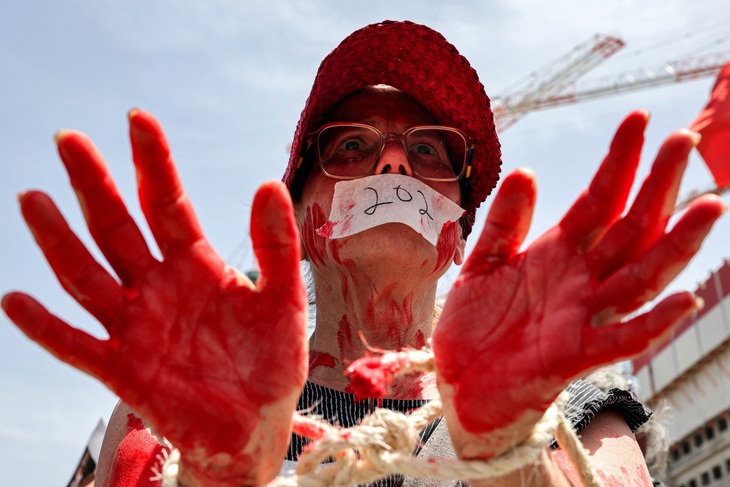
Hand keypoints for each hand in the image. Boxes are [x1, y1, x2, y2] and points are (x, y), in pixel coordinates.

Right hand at [2, 110, 307, 484]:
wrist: (255, 423)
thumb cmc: (271, 361)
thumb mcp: (284, 300)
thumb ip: (276, 248)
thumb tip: (267, 184)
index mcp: (197, 264)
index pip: (167, 203)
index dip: (153, 163)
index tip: (138, 118)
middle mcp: (158, 286)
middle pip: (118, 227)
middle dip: (95, 185)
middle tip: (68, 139)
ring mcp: (136, 326)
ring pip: (89, 277)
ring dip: (60, 243)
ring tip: (34, 200)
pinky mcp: (122, 369)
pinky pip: (77, 345)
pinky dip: (47, 327)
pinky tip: (15, 301)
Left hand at [433, 111, 724, 458]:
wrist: (459, 380)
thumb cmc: (475, 324)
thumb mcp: (483, 264)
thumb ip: (505, 223)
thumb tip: (525, 170)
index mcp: (559, 252)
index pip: (599, 198)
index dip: (620, 160)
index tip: (639, 118)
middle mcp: (581, 279)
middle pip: (630, 227)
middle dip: (657, 185)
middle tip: (683, 139)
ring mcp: (584, 315)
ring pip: (641, 276)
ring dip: (675, 245)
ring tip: (708, 207)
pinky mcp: (576, 355)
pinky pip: (624, 339)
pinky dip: (655, 322)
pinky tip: (686, 299)